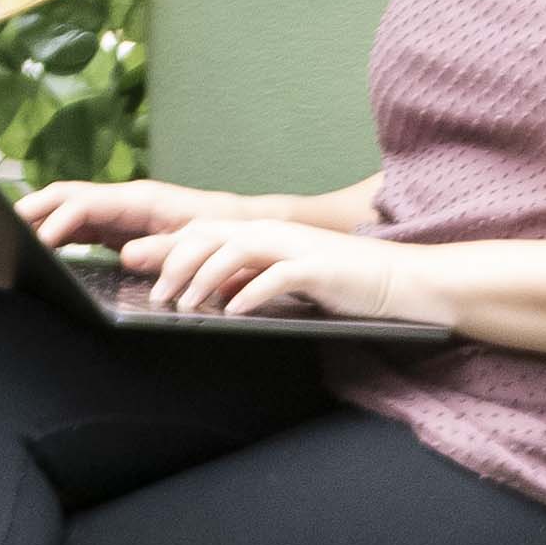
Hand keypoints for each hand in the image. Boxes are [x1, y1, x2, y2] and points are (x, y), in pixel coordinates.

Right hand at [19, 175, 227, 249]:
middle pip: (66, 196)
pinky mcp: (118, 227)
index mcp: (139, 199)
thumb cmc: (221, 232)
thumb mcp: (197, 243)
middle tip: (1, 229)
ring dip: (39, 219)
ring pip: (67, 208)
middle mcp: (123, 200)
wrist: (238, 226)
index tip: (36, 242)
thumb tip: (127, 255)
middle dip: (33, 209)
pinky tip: (39, 249)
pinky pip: (79, 225)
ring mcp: (118, 212)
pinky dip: (56, 234)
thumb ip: (165, 249)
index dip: (57, 221)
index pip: (84, 203)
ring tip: (8, 237)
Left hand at [134, 211, 448, 325]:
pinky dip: (249, 294)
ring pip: (233, 253)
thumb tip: (216, 293)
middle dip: (174, 264)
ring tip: (185, 306)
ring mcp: (296, 247)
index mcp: (265, 233)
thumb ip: (253, 279)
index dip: (167, 249)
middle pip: (208, 237)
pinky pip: (274, 277)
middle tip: (155, 295)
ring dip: (203, 280)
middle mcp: (274, 232)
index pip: (204, 232)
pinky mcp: (317, 268)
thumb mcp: (290, 280)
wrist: (404, 280)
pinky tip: (232, 312)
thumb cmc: (349, 284)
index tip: (141, 270)